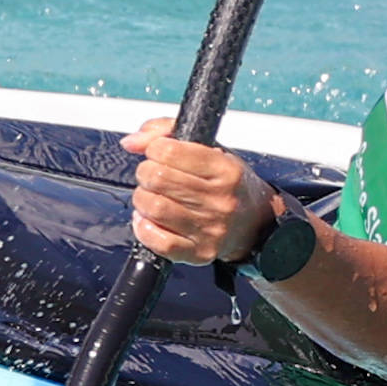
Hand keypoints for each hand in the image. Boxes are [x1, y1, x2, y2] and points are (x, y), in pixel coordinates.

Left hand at [121, 121, 274, 266]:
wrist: (255, 223)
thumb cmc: (228, 184)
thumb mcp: (210, 148)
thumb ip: (167, 132)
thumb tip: (131, 142)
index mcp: (225, 169)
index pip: (170, 151)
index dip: (154, 148)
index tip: (158, 153)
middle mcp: (220, 200)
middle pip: (157, 179)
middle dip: (146, 173)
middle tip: (152, 175)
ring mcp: (210, 229)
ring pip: (153, 208)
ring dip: (142, 199)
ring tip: (151, 196)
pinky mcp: (198, 252)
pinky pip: (158, 242)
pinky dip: (144, 228)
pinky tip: (149, 220)